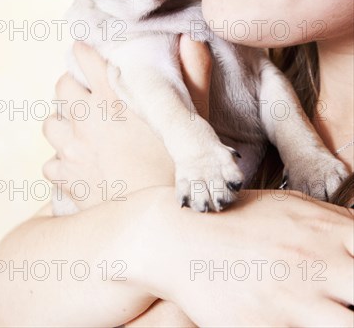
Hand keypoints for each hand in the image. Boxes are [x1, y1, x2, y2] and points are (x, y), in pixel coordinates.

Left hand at [42, 36, 211, 210]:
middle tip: (87, 94)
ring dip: (63, 123)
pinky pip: (50, 163)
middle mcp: (86, 119)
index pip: (86, 58)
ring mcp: (72, 149)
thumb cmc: (175, 166)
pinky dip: (61, 162)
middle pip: (62, 86)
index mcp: (113, 98)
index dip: (84, 52)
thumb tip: (191, 38)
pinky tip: (77, 166)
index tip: (85, 52)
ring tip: (78, 130)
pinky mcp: (66, 178)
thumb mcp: (191, 118)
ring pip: (50, 124)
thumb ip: (194, 75)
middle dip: (72, 86)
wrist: (155, 219)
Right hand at [142, 187, 353, 327]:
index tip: (353, 278)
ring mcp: (294, 302)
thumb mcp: (291, 206)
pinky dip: (307, 327)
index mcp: (326, 232)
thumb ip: (334, 223)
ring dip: (341, 318)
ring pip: (347, 326)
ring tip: (322, 313)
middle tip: (344, 297)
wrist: (184, 237)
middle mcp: (317, 266)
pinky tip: (296, 319)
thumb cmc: (241, 219)